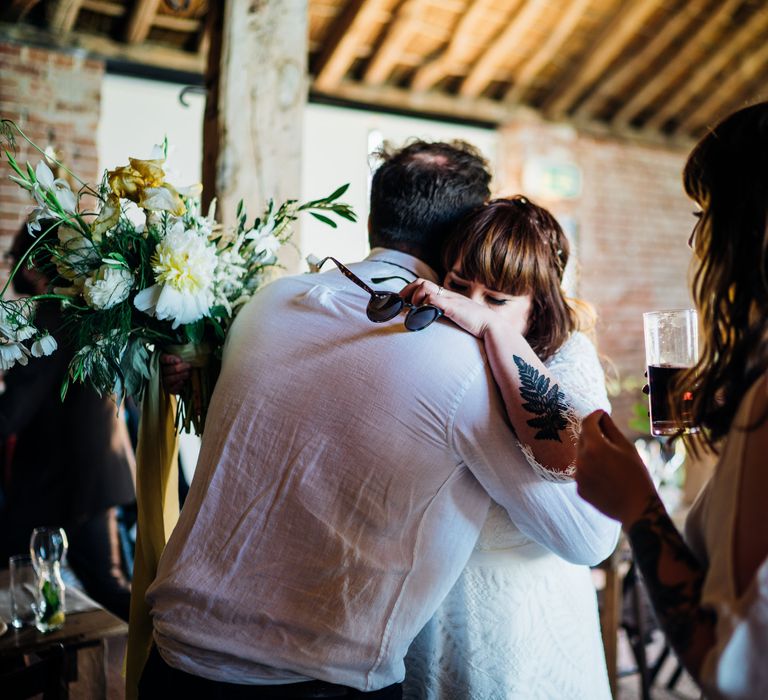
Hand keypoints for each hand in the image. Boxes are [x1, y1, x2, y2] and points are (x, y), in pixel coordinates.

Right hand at [160, 353, 191, 393]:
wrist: (183, 376)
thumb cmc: (181, 365)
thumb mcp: (179, 359)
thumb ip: (178, 359)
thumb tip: (180, 361)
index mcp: (162, 361)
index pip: (163, 359)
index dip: (171, 360)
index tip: (180, 360)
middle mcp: (161, 371)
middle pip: (167, 370)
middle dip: (178, 368)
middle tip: (188, 366)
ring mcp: (164, 381)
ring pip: (168, 379)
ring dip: (179, 376)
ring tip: (187, 373)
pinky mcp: (169, 389)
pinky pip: (171, 388)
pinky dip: (177, 385)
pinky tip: (182, 382)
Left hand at [399, 278, 518, 337]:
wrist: (491, 326)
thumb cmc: (475, 324)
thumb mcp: (456, 317)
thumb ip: (444, 315)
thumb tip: (429, 319)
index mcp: (447, 296)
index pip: (425, 284)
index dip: (411, 290)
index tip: (402, 300)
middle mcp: (447, 294)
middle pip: (421, 282)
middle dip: (406, 290)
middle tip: (400, 301)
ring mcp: (449, 299)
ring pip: (424, 286)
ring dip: (414, 296)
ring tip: (413, 307)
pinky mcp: (451, 307)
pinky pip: (432, 299)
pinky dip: (423, 303)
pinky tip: (421, 312)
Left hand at [575, 410, 656, 525]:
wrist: (637, 509)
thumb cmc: (637, 476)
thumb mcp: (627, 448)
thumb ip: (611, 429)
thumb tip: (602, 415)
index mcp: (594, 447)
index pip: (587, 423)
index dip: (594, 415)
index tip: (601, 414)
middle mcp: (581, 460)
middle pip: (582, 439)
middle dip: (593, 434)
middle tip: (609, 437)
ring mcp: (578, 476)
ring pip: (581, 456)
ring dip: (592, 453)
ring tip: (611, 462)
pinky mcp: (579, 488)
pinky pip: (582, 472)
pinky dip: (591, 469)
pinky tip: (607, 477)